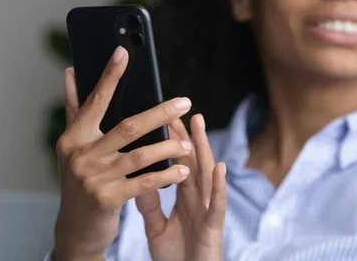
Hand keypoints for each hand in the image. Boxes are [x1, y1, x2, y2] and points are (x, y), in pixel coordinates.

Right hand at [53, 46, 194, 260]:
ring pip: (140, 155)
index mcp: (73, 137)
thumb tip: (72, 71)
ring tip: (187, 142)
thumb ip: (75, 108)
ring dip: (168, 146)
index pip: (95, 101)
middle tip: (184, 102)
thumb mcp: (74, 146)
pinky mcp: (108, 199)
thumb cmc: (79, 180)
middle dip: (160, 113)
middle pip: (128, 126)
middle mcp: (81, 155)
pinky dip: (166, 175)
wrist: (76, 227)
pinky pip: (144, 182)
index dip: (110, 76)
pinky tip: (183, 169)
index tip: (123, 52)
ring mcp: (94, 178)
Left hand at [136, 114, 226, 260]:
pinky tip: (218, 167)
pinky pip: (217, 204)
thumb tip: (137, 178)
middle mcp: (199, 199)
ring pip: (207, 174)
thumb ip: (150, 204)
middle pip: (194, 161)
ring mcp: (208, 211)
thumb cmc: (175, 256)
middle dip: (189, 136)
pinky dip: (219, 185)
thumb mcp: (156, 227)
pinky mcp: (214, 227)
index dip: (174, 142)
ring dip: (204, 148)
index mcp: (185, 197)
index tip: (165, 119)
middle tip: (181, 110)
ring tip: (198, 124)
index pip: (180, 162)